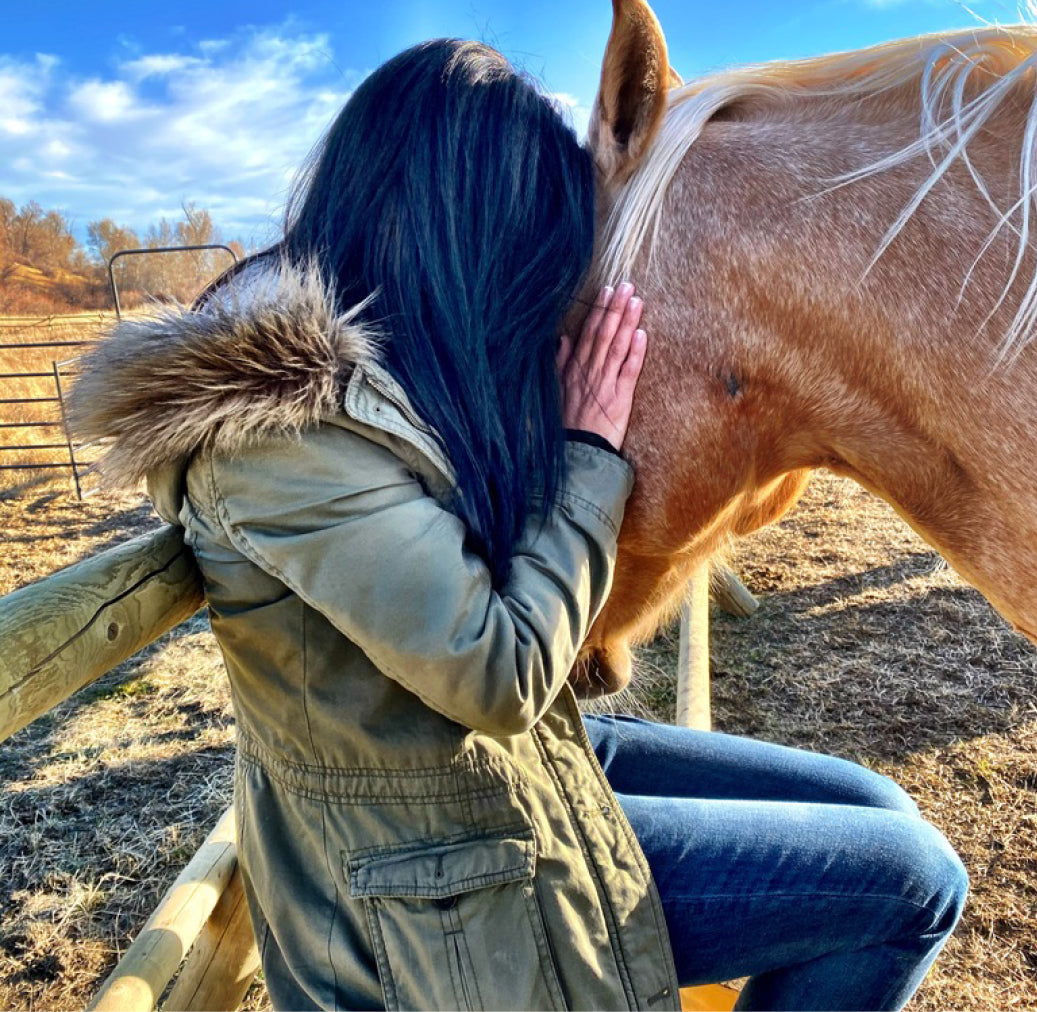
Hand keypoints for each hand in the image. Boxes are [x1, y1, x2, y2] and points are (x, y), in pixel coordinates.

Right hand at [557, 282, 646, 451]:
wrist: (578, 450)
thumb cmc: (569, 421)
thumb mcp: (558, 389)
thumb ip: (562, 362)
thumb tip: (563, 339)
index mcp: (575, 368)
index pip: (589, 333)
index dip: (599, 310)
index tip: (607, 290)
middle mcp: (590, 372)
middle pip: (604, 334)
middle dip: (615, 308)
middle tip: (626, 285)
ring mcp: (605, 383)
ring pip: (617, 347)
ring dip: (626, 323)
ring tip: (636, 301)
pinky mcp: (620, 398)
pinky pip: (628, 371)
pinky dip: (636, 352)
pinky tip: (642, 334)